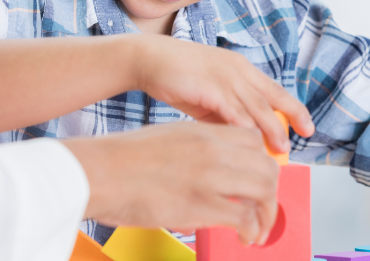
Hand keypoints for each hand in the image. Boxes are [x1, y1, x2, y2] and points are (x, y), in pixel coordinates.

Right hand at [62, 122, 280, 243]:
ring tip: (259, 228)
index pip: (253, 139)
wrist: (98, 171)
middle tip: (264, 208)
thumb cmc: (120, 160)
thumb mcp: (166, 141)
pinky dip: (252, 230)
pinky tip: (245, 237)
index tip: (259, 178)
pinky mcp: (202, 203)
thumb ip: (192, 155)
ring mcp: (210, 175)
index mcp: (202, 133)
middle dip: (271, 191)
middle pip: (266, 165)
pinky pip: (245, 217)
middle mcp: (212, 150)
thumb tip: (205, 181)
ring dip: (267, 213)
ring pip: (264, 188)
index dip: (261, 161)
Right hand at [131, 35, 313, 152]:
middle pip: (273, 97)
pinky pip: (233, 111)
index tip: (307, 127)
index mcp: (241, 69)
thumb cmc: (178, 77)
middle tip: (302, 138)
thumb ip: (227, 112)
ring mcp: (225, 77)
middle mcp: (238, 70)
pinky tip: (250, 144)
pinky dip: (244, 128)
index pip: (275, 90)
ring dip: (271, 129)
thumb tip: (244, 137)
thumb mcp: (210, 95)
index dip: (294, 109)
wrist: (148, 59)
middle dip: (291, 118)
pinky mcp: (210, 87)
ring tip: (280, 148)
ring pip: (257, 107)